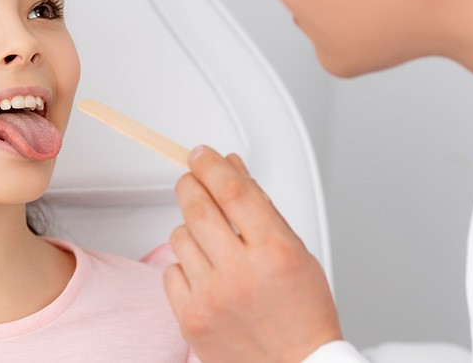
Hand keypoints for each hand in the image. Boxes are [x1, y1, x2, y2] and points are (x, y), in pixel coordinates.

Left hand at [164, 146, 341, 361]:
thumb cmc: (302, 312)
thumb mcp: (295, 251)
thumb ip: (261, 207)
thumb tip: (232, 169)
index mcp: (275, 250)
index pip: (232, 189)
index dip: (211, 163)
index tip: (201, 154)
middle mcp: (241, 272)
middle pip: (197, 205)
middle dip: (191, 184)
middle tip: (193, 180)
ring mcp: (212, 296)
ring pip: (179, 235)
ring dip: (191, 230)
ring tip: (213, 245)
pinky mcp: (190, 318)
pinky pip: (170, 270)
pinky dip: (184, 266)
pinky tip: (206, 276)